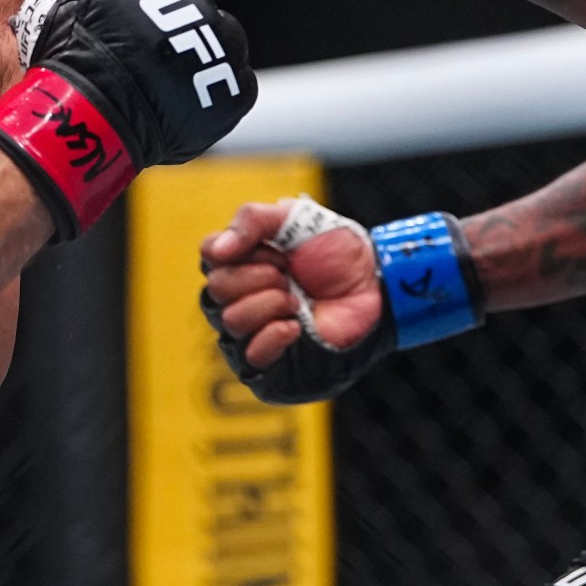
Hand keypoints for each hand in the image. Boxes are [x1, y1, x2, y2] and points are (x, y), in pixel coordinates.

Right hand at [0, 0, 255, 239]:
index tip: (122, 16)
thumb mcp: (57, 8)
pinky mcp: (237, 81)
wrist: (96, 117)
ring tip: (166, 82)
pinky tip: (182, 105)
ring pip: (218, 38)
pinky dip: (214, 93)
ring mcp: (223, 37)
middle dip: (174, 20)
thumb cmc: (71, 61)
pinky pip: (234, 82)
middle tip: (147, 52)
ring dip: (199, 54)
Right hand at [200, 196, 394, 403]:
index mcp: (240, 263)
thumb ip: (251, 220)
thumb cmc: (337, 252)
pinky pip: (249, 359)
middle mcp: (240, 299)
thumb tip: (216, 251)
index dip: (244, 250)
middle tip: (290, 275)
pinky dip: (272, 336)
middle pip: (216, 290)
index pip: (210, 256)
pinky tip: (296, 325)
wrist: (376, 284)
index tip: (279, 250)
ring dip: (270, 304)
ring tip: (297, 301)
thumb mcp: (294, 217)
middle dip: (259, 277)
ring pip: (231, 322)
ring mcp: (254, 335)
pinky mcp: (273, 368)